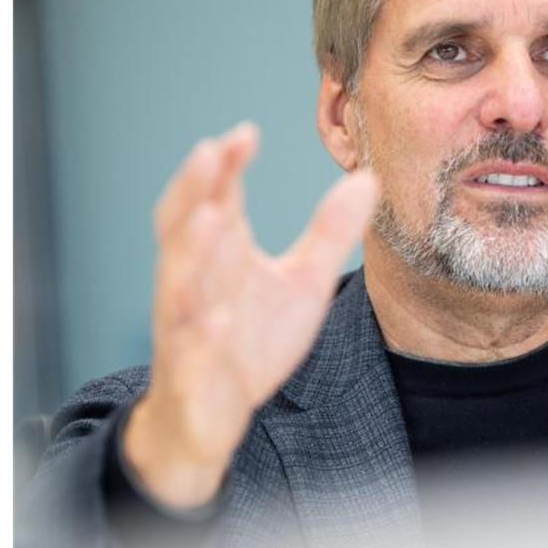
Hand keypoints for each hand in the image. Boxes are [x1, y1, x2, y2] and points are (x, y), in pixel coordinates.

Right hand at [124, 122, 377, 507]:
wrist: (208, 415)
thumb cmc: (249, 339)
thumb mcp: (303, 282)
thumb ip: (329, 232)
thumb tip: (367, 178)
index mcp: (217, 253)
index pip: (215, 198)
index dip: (226, 166)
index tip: (247, 132)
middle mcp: (193, 281)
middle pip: (183, 227)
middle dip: (194, 189)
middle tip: (211, 151)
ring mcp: (186, 326)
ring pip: (180, 283)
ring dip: (193, 250)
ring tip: (211, 217)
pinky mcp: (191, 372)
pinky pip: (191, 350)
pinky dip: (201, 333)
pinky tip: (217, 319)